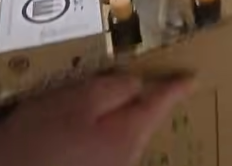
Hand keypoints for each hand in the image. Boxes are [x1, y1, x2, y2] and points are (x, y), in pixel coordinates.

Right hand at [0, 75, 194, 165]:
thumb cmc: (39, 135)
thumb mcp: (77, 98)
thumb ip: (114, 89)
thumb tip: (138, 83)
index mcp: (127, 136)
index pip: (158, 105)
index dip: (174, 88)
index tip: (191, 77)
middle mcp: (125, 159)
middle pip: (141, 120)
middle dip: (141, 98)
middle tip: (139, 74)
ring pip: (123, 133)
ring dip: (118, 112)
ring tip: (102, 91)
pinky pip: (107, 145)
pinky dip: (102, 127)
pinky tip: (82, 119)